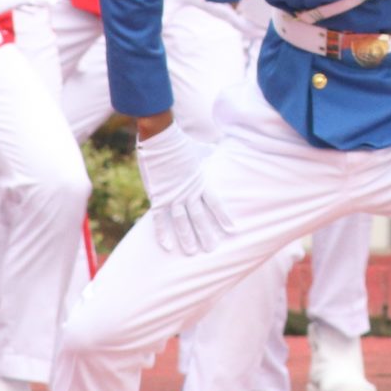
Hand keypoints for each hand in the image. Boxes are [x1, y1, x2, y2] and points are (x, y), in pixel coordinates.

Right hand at [136, 123, 233, 256]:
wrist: (161, 137)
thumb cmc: (180, 142)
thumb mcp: (200, 149)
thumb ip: (209, 154)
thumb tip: (216, 149)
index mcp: (201, 181)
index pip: (215, 203)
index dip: (223, 217)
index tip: (232, 230)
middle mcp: (189, 191)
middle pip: (200, 217)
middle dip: (206, 234)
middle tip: (212, 250)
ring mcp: (173, 195)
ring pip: (182, 222)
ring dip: (187, 238)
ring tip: (192, 253)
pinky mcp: (158, 195)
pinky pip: (160, 218)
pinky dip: (162, 232)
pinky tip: (167, 246)